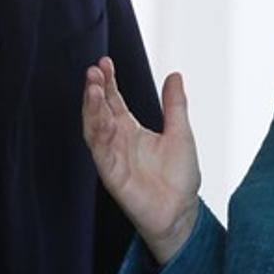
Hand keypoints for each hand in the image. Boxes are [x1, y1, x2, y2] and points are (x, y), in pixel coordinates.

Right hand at [83, 56, 200, 264]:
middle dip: (95, 91)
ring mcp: (112, 157)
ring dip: (92, 109)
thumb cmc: (179, 176)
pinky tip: (100, 118)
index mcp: (130, 129)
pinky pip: (101, 153)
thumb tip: (175, 75)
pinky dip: (99, 135)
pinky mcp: (113, 175)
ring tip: (93, 88)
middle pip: (99, 111)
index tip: (104, 62)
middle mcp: (117, 140)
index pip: (113, 100)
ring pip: (94, 129)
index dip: (108, 82)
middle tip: (94, 71)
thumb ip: (174, 105)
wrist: (182, 211)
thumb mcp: (180, 133)